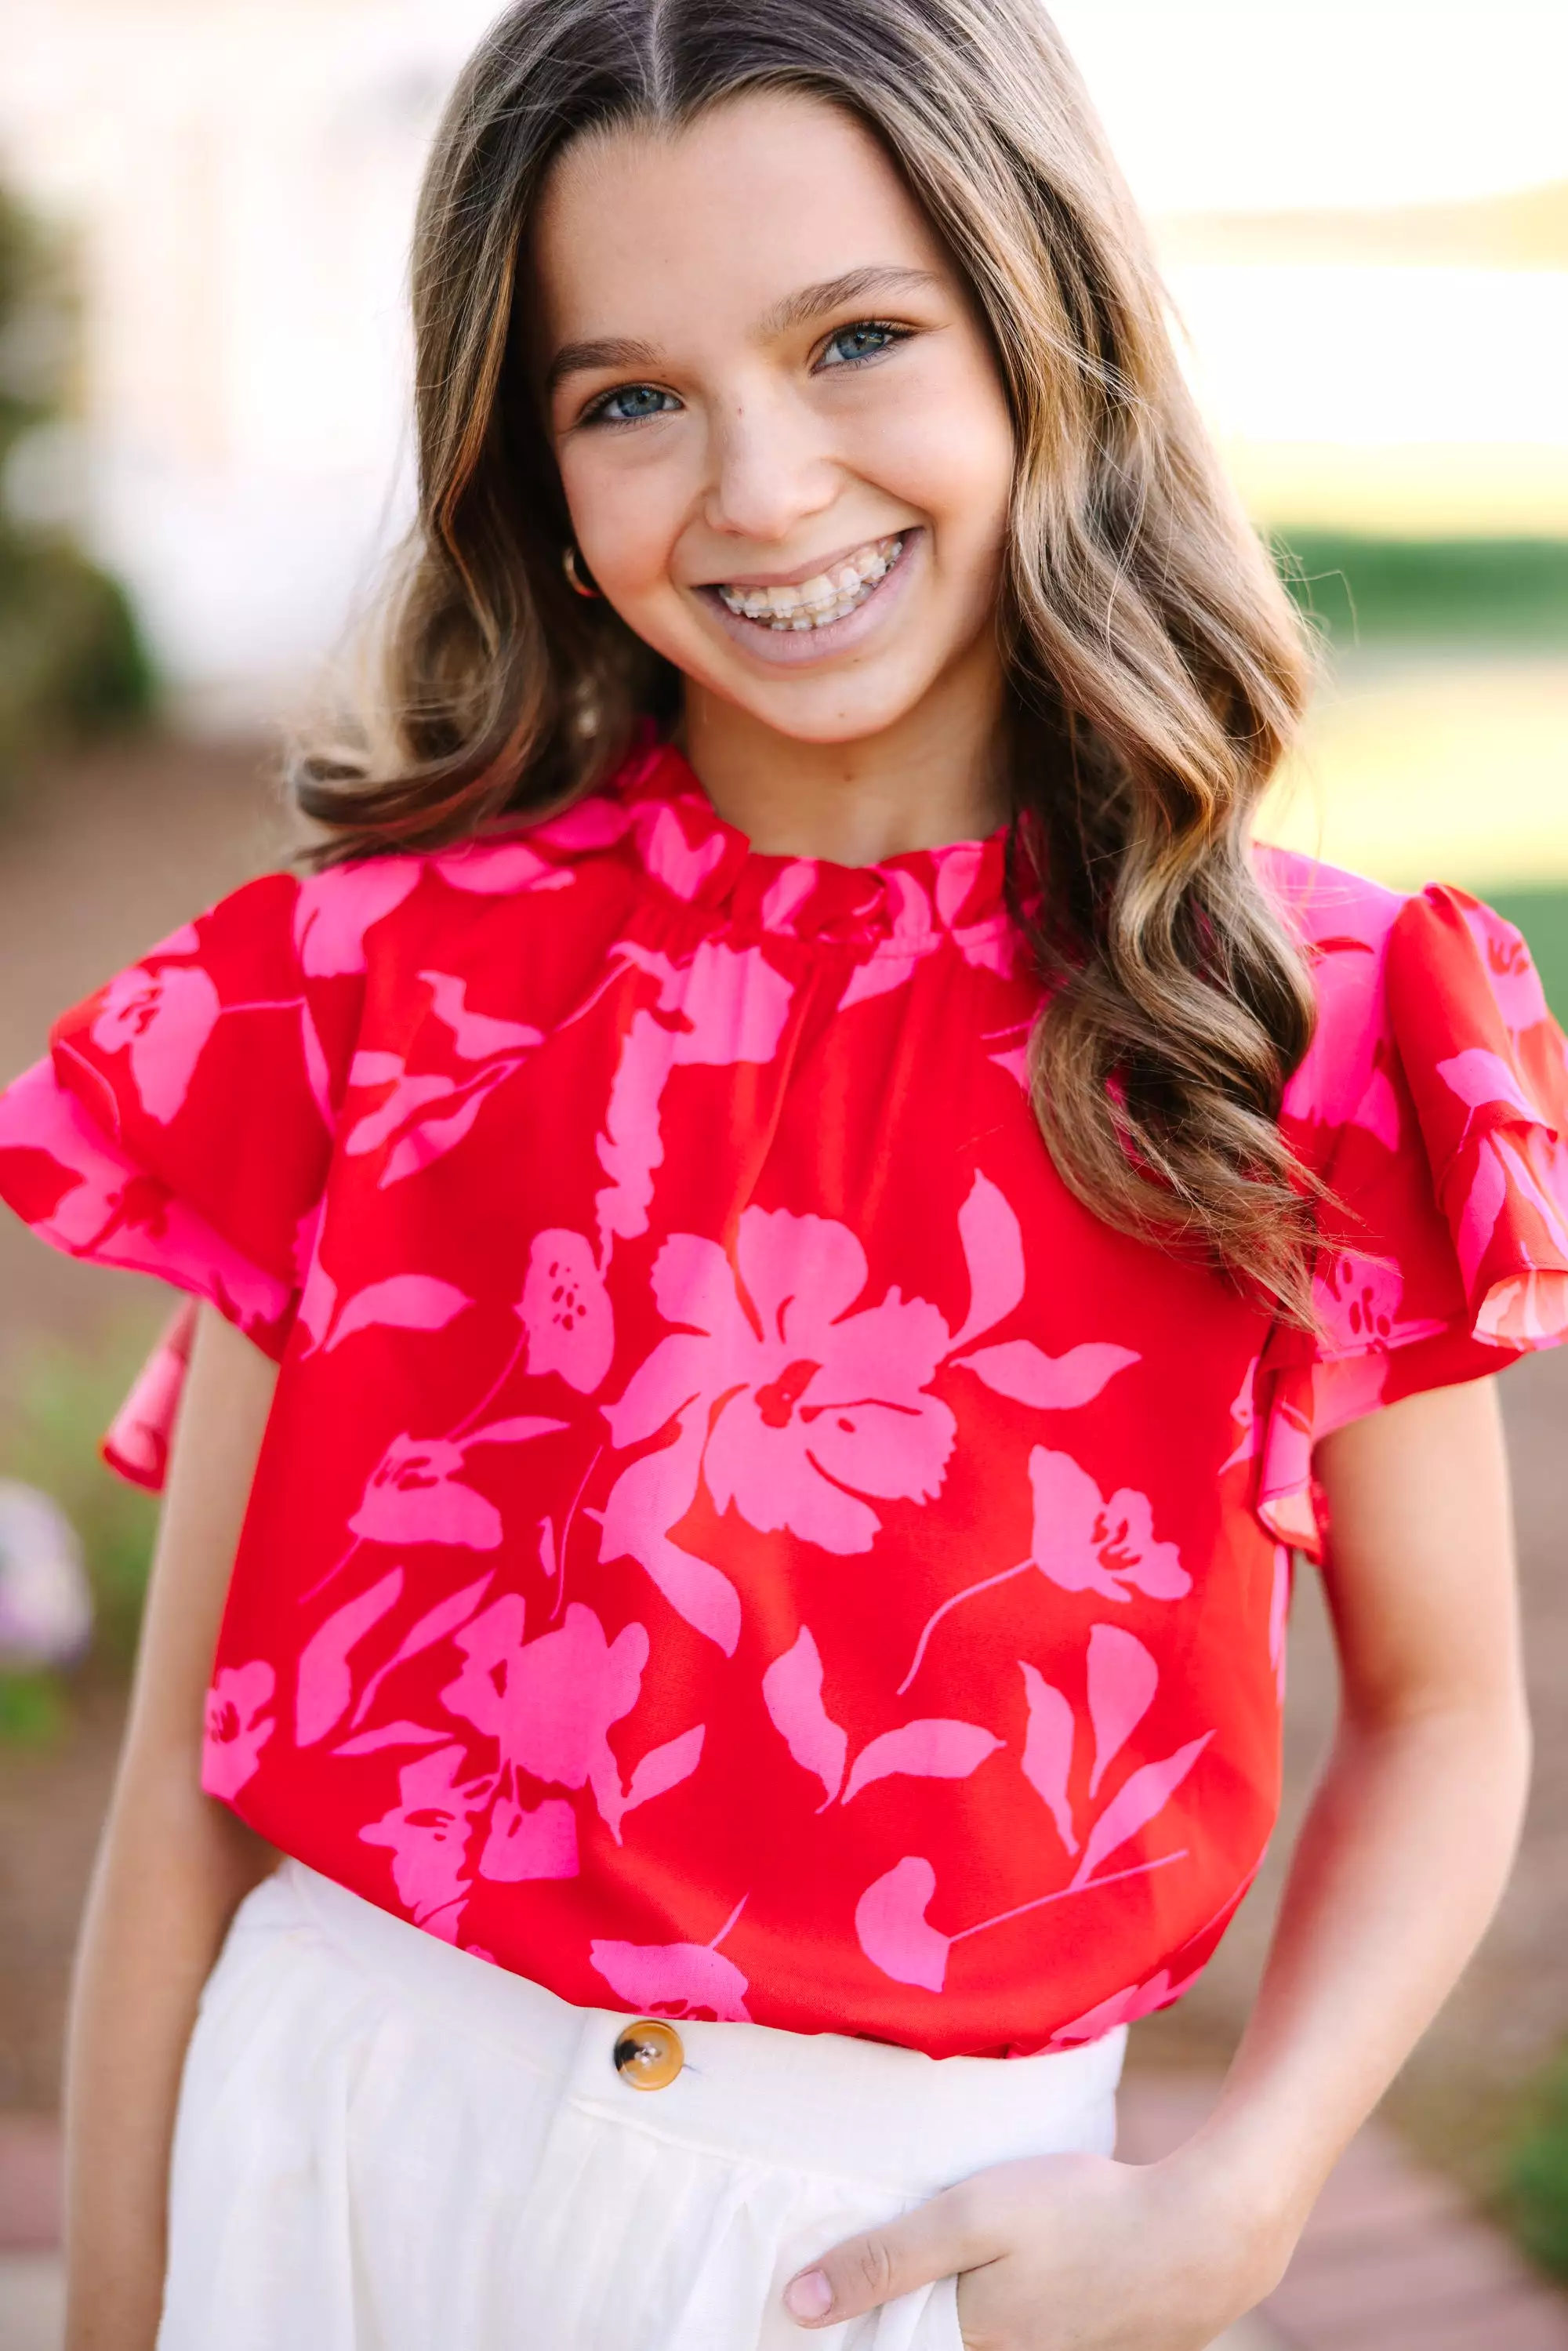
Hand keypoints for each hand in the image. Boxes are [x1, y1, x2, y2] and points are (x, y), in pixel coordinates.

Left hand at [782, 2147, 1290, 2348]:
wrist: (1206, 2237)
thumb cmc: (1082, 2216)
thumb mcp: (971, 2217)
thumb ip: (887, 2258)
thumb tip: (798, 2305)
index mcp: (972, 2341)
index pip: (895, 2344)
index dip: (865, 2317)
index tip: (830, 2297)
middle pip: (942, 2338)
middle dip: (912, 2312)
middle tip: (889, 2274)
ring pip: (988, 2335)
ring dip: (965, 2308)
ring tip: (964, 2265)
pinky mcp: (1099, 2342)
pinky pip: (1036, 2329)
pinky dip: (1016, 2303)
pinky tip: (1037, 2265)